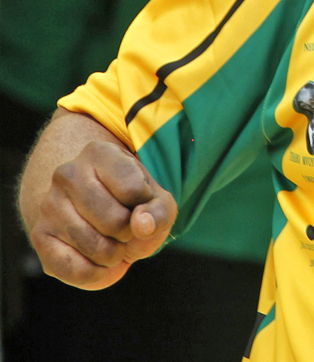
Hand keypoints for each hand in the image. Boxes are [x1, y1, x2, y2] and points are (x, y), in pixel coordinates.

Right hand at [28, 141, 175, 289]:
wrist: (92, 208)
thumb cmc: (131, 201)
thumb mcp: (157, 199)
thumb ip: (161, 211)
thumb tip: (142, 226)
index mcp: (99, 153)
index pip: (134, 190)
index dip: (146, 205)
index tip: (138, 199)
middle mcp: (67, 174)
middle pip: (115, 222)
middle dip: (130, 233)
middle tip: (124, 225)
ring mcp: (49, 206)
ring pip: (98, 248)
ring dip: (116, 254)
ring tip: (111, 240)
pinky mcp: (39, 237)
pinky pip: (77, 270)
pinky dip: (98, 273)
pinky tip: (98, 259)